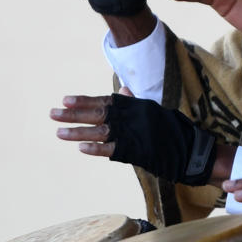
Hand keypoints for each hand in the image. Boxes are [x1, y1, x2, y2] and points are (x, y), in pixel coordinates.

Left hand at [50, 92, 217, 184]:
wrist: (189, 147)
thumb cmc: (170, 127)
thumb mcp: (152, 110)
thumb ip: (135, 101)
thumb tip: (124, 90)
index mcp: (132, 106)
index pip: (102, 101)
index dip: (83, 101)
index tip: (65, 100)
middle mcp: (129, 117)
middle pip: (96, 114)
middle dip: (73, 114)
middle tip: (53, 114)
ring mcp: (131, 134)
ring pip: (99, 131)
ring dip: (78, 132)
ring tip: (59, 132)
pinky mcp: (134, 151)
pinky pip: (111, 150)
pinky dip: (96, 148)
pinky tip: (81, 148)